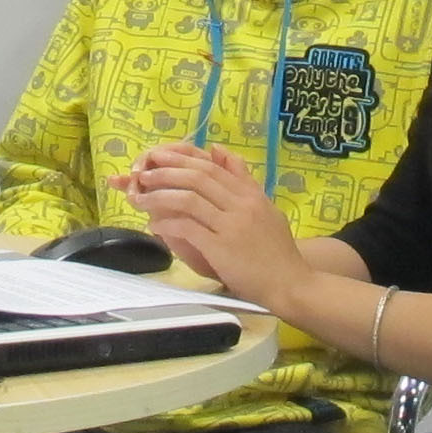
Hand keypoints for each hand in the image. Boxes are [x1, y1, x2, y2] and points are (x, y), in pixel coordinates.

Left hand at [116, 142, 305, 310]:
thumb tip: (217, 148)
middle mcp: (242, 205)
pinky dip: (168, 225)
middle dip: (166, 172)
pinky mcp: (222, 248)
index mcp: (251, 194)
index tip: (160, 156)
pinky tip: (155, 225)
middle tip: (143, 172)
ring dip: (159, 197)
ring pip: (189, 200)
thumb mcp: (265, 207)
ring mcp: (232, 225)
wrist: (291, 284)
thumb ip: (242, 179)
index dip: (182, 160)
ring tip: (140, 198)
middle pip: (197, 178)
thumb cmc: (277, 251)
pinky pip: (188, 229)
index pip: (212, 167)